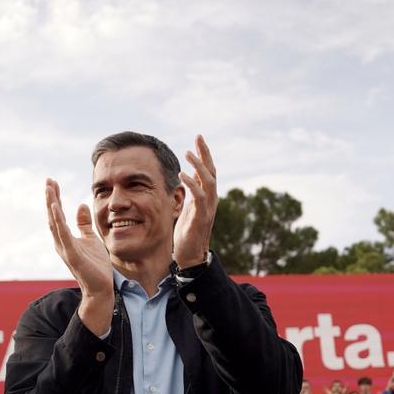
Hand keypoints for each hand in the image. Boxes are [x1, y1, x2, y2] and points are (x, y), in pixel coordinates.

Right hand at [45, 178, 113, 333]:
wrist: (101, 287)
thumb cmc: (95, 265)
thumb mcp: (91, 239)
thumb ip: (84, 223)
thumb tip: (80, 205)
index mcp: (65, 238)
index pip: (58, 214)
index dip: (55, 198)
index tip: (52, 182)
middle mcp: (61, 242)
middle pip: (53, 216)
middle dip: (51, 198)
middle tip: (48, 181)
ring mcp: (65, 248)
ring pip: (55, 223)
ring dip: (52, 205)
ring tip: (49, 189)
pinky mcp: (72, 254)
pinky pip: (63, 234)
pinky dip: (59, 220)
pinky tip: (56, 207)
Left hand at [173, 135, 217, 267]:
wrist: (190, 256)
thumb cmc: (187, 233)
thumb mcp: (188, 207)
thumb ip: (192, 192)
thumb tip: (188, 175)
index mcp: (207, 196)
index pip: (208, 171)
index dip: (204, 155)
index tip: (198, 139)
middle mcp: (211, 200)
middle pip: (211, 171)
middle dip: (205, 154)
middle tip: (199, 137)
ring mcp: (208, 208)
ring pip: (209, 181)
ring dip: (199, 166)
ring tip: (188, 153)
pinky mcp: (201, 217)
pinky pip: (199, 197)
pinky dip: (192, 184)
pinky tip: (182, 174)